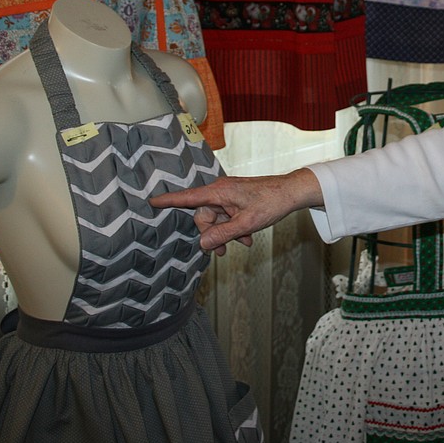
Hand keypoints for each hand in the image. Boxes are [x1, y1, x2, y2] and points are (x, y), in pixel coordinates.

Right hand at [150, 168, 323, 253]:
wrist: (292, 192)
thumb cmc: (271, 202)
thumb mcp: (246, 224)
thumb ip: (222, 234)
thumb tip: (203, 243)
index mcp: (219, 192)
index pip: (188, 198)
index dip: (168, 201)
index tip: (151, 202)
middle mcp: (220, 191)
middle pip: (203, 216)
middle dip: (212, 234)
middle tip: (223, 251)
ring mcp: (229, 195)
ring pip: (217, 219)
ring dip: (226, 233)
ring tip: (243, 242)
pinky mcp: (237, 199)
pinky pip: (227, 216)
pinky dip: (234, 228)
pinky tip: (247, 238)